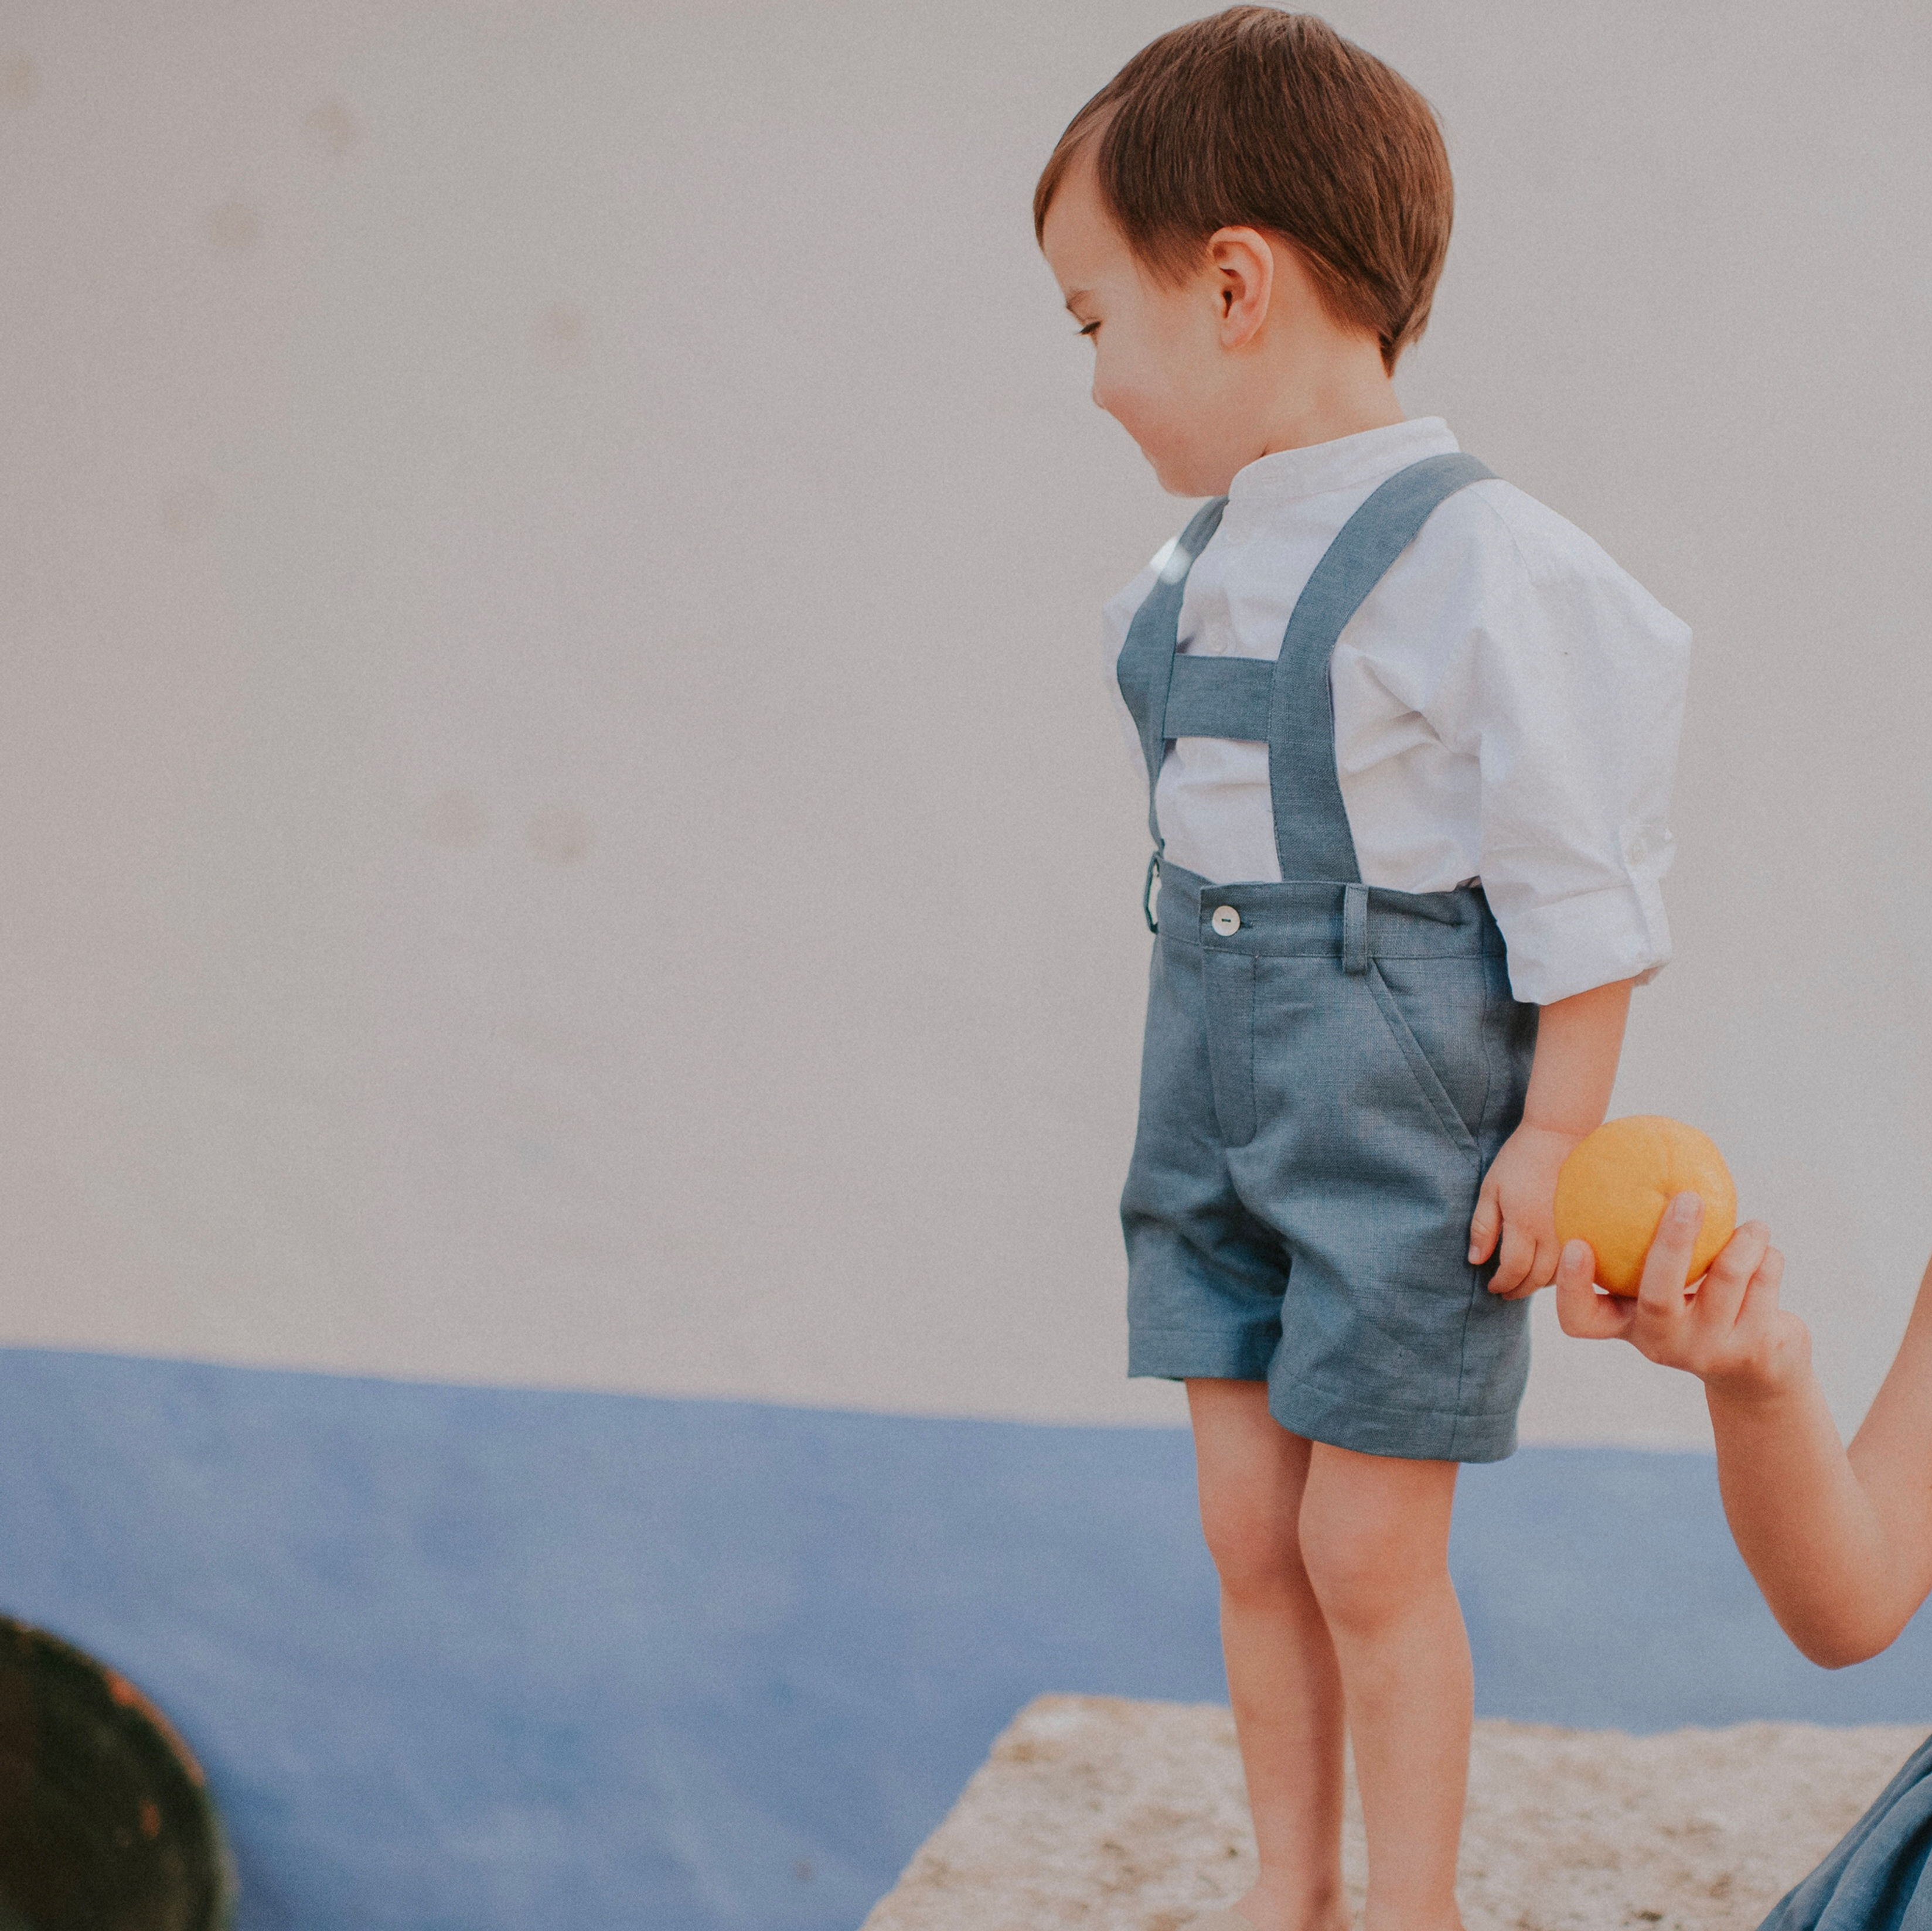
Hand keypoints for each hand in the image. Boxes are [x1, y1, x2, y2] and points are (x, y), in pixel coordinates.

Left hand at [1469, 1121, 1577, 1297]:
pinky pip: (1575, 1261)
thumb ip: (1483, 1227)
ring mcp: (1571, 1230)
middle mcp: (1551, 1233)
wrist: (1558, 1136)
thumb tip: (1476, 1261)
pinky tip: (1546, 1268)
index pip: (1513, 1271)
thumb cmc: (1519, 1160)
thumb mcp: (1490, 1189)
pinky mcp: (1586, 1226)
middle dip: (1518, 1290)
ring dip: (1538, 1284)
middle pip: (1537, 1279)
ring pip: (1559, 1274)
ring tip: (1522, 1283)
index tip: (1491, 1287)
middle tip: (1504, 1292)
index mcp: (1524, 1224)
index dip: (1501, 1284)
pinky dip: (1559, 1272)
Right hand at [1554, 1193, 1808, 1400]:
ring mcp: (1709, 1350)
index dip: (1572, 1287)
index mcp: (1629, 1326)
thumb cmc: (1696, 1305)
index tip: (1576, 1244)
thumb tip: (1618, 1158)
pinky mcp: (1754, 1349)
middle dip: (1673, 1242)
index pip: (1581, 1319)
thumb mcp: (1663, 1286)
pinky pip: (1765, 1281)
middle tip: (1687, 1197)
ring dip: (1747, 1239)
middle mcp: (1663, 1344)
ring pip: (1730, 1276)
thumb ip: (1640, 1245)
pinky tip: (1766, 1255)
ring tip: (1755, 1226)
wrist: (1757, 1371)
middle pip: (1659, 1295)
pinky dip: (1768, 1257)